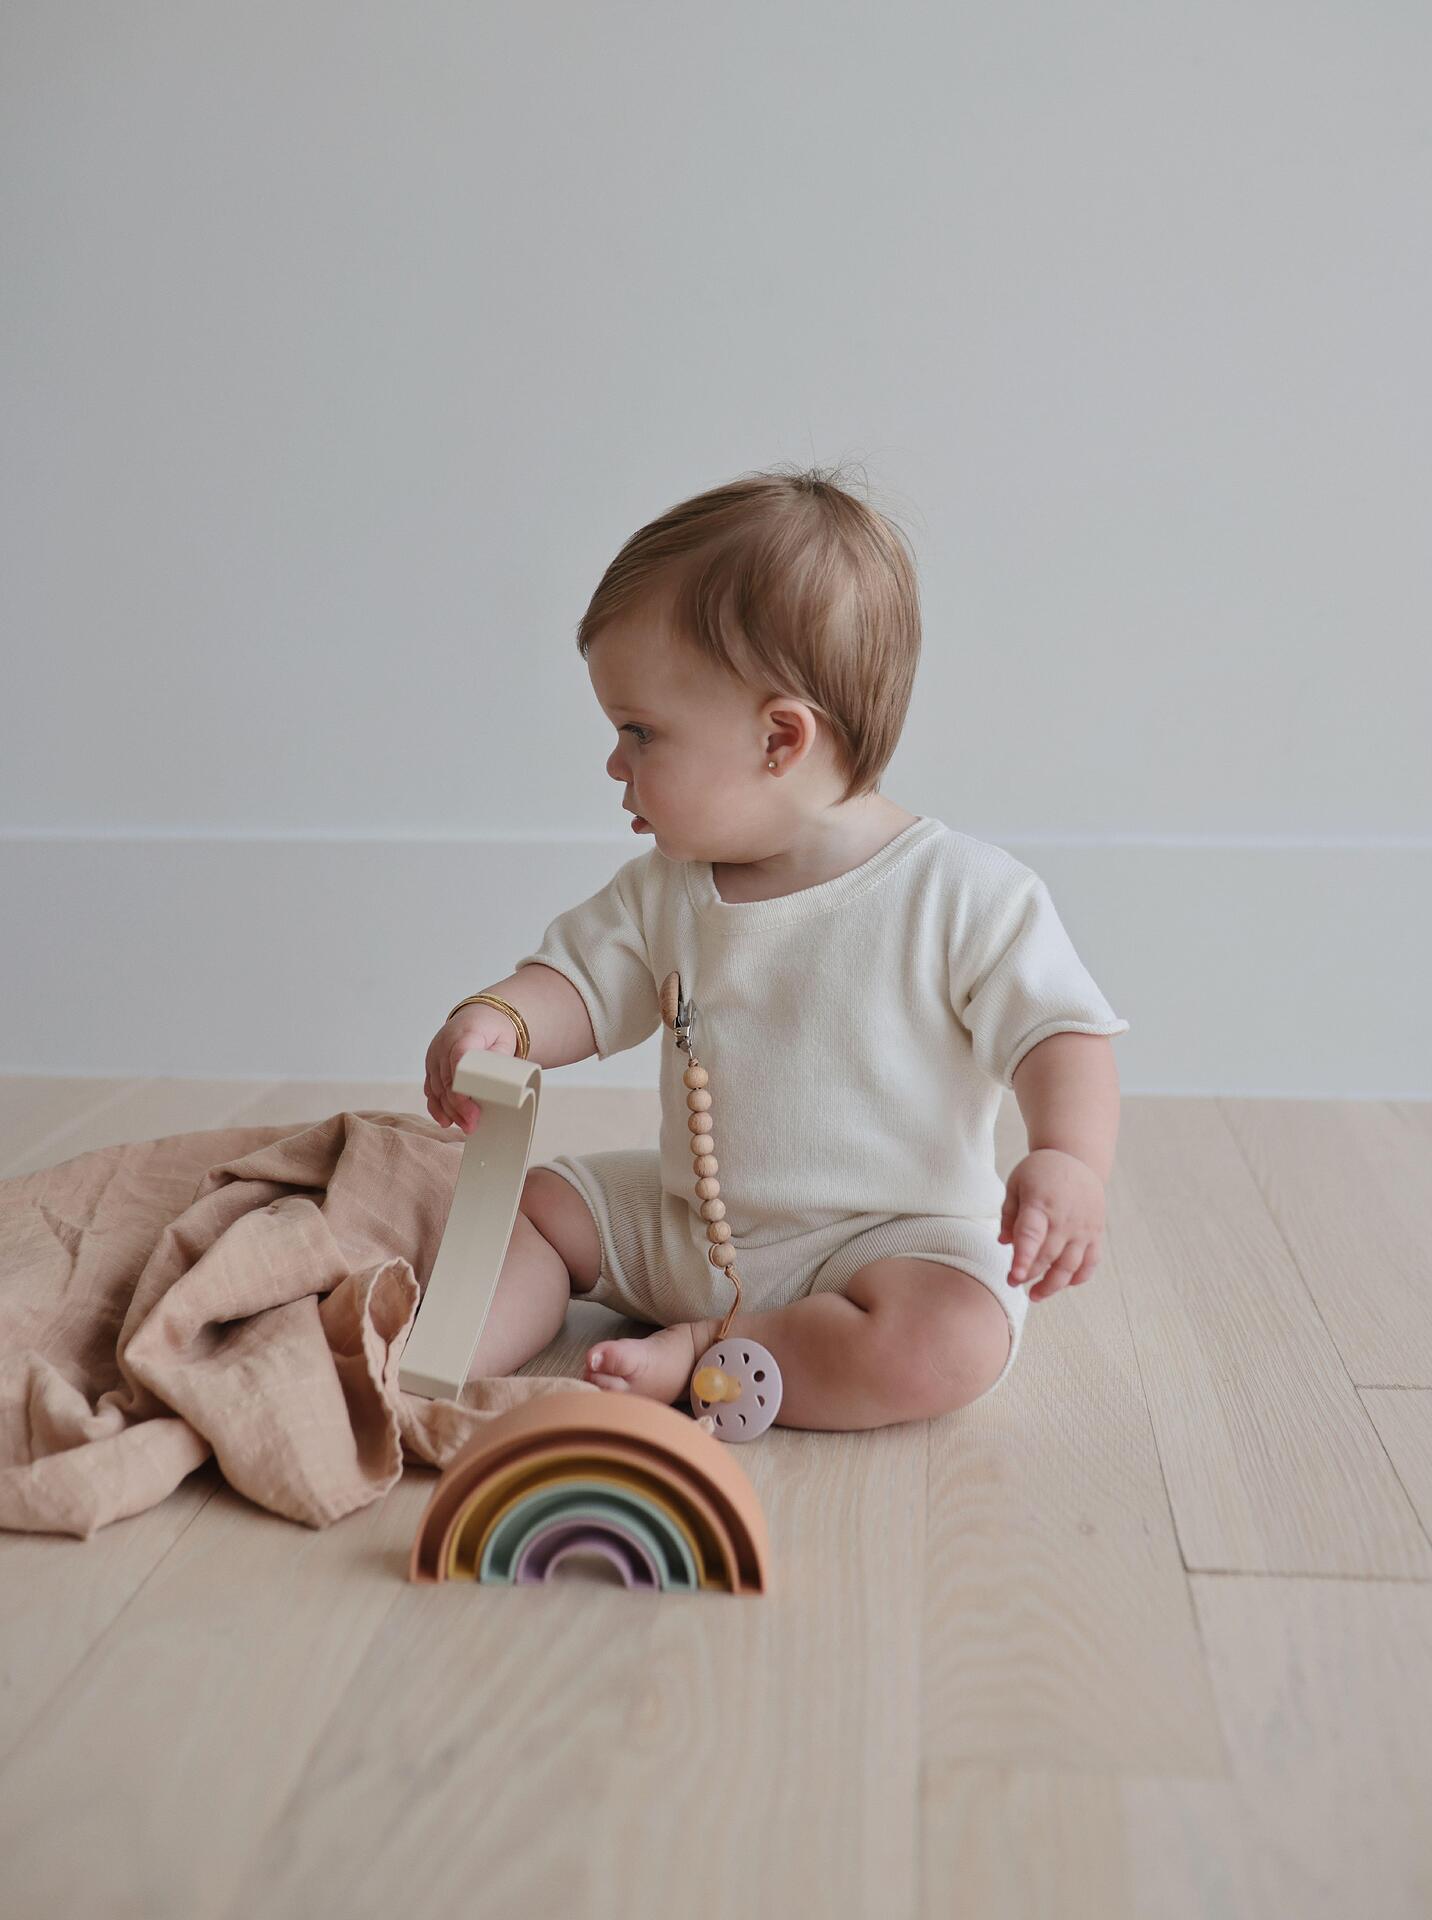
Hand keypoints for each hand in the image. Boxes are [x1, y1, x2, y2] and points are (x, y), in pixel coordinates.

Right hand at [423, 1007, 518, 1132]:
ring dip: (448, 1110)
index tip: (471, 1107)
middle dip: (458, 1106)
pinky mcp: (431, 1065)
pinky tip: (445, 1120)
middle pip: (446, 1080)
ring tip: (464, 1126)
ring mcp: (435, 1055)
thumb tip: (500, 1087)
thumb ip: (501, 1061)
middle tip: (472, 1124)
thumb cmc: (494, 1030)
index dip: (461, 1087)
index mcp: (464, 1035)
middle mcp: (444, 1045)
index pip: (458, 1061)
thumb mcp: (504, 1041)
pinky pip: (430, 1088)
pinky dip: (436, 1106)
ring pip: (436, 1087)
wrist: (479, 1016)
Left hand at [998, 1148, 1105, 1299]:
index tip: (1014, 1276)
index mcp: (1041, 1203)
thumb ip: (1008, 1214)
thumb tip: (1004, 1243)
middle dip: (1030, 1274)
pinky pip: (1090, 1263)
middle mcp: (1065, 1218)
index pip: (1032, 1235)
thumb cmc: (1040, 1172)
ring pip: (1070, 1266)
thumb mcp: (1016, 1183)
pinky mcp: (1096, 1233)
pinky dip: (1078, 1278)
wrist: (1077, 1158)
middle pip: (1048, 1256)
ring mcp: (1083, 1228)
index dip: (1023, 1258)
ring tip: (1035, 1295)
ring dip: (1053, 1285)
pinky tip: (1063, 1284)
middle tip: (1012, 1283)